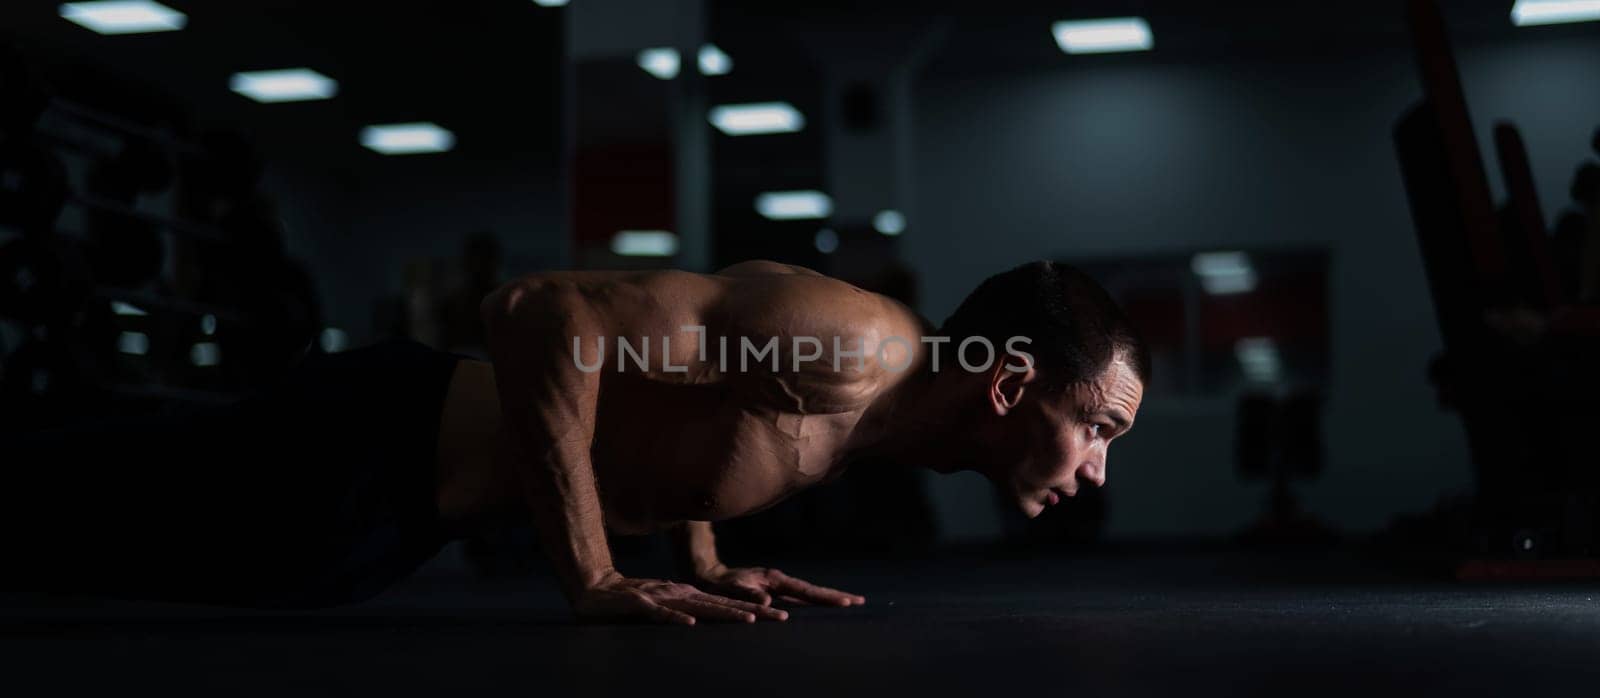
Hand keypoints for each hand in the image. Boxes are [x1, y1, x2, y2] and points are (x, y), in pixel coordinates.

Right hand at [574, 572, 789, 625]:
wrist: (594, 590)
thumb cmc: (631, 601)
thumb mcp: (664, 606)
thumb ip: (684, 611)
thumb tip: (708, 621)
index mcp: (687, 596)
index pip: (726, 604)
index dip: (753, 610)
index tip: (781, 618)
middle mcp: (680, 595)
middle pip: (722, 605)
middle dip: (753, 612)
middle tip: (781, 619)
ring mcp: (661, 598)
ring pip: (698, 607)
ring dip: (723, 614)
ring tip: (749, 620)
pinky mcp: (640, 604)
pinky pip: (660, 614)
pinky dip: (675, 619)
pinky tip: (691, 625)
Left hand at [695, 565, 866, 607]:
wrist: (711, 574)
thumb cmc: (721, 584)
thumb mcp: (732, 589)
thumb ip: (749, 595)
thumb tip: (768, 601)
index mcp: (775, 580)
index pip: (806, 591)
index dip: (826, 597)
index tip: (846, 601)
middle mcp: (780, 581)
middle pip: (813, 589)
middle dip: (835, 596)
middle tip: (859, 601)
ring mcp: (779, 584)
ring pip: (808, 591)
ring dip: (828, 597)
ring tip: (849, 602)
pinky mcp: (776, 588)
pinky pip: (800, 594)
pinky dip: (815, 599)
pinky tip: (823, 604)